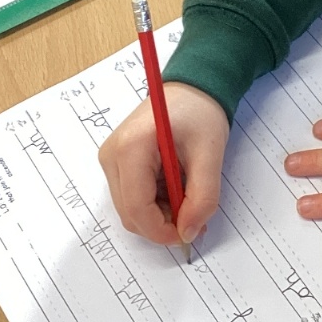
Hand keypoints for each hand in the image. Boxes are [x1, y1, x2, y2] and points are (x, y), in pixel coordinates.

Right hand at [99, 82, 228, 246]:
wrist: (192, 87)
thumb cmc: (200, 111)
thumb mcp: (210, 154)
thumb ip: (203, 197)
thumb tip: (189, 232)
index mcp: (131, 149)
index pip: (137, 209)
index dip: (162, 231)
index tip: (189, 233)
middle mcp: (112, 155)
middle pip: (130, 213)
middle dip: (162, 223)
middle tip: (195, 213)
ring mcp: (111, 159)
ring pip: (131, 209)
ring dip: (160, 213)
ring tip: (187, 191)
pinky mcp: (116, 162)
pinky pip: (132, 196)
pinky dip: (155, 202)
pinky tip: (175, 185)